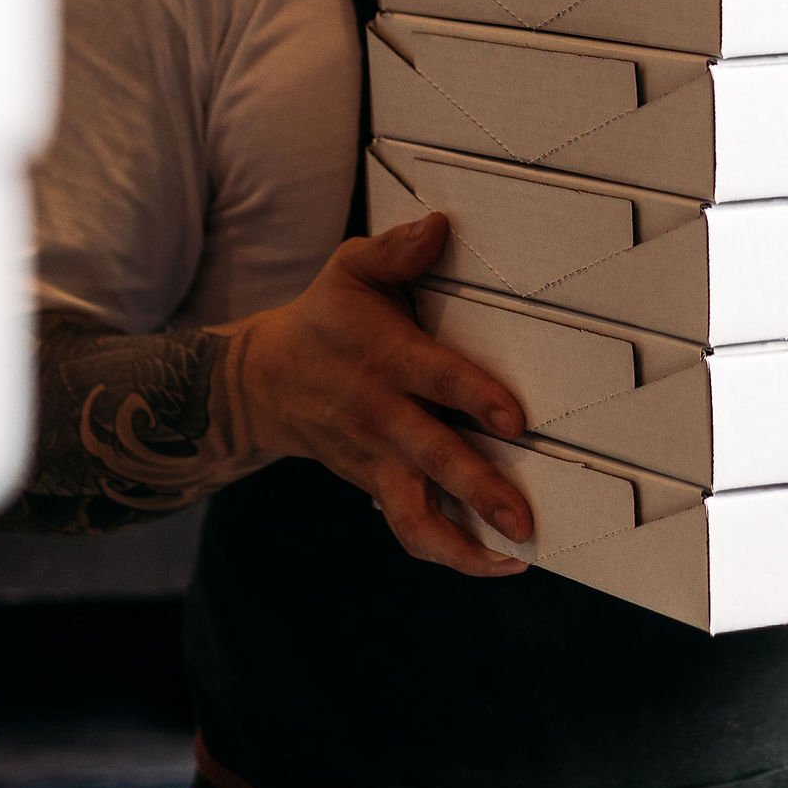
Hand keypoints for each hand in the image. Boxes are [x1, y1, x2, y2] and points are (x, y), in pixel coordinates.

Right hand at [231, 213, 534, 573]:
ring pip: (415, 515)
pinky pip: (410, 527)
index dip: (475, 398)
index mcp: (384, 359)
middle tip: (524, 518)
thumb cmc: (326, 316)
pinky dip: (450, 551)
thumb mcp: (350, 268)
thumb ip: (394, 249)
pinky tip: (495, 562)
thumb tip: (439, 224)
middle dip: (478, 489)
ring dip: (463, 545)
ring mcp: (377, 459)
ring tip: (515, 560)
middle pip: (433, 459)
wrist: (263, 381)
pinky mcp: (376, 485)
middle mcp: (381, 417)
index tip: (516, 419)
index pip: (436, 379)